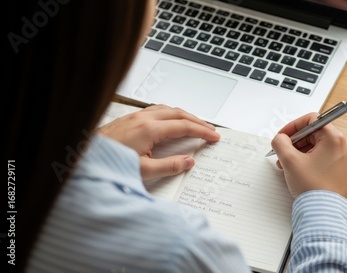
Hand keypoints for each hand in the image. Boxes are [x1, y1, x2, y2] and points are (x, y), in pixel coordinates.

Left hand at [98, 104, 219, 179]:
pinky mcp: (127, 120)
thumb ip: (169, 166)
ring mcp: (133, 117)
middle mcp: (142, 118)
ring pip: (166, 109)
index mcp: (149, 129)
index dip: (202, 131)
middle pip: (178, 113)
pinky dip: (169, 114)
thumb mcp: (143, 171)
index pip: (184, 127)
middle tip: (210, 130)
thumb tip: (189, 162)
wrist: (79, 160)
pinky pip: (155, 110)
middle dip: (197, 121)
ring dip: (183, 115)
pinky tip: (169, 121)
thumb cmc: (107, 165)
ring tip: (194, 124)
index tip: (214, 136)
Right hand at [270, 113, 346, 197]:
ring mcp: (343, 158)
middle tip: (282, 152)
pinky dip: (308, 159)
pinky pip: (322, 157)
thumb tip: (280, 138)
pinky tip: (296, 169)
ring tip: (287, 163)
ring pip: (317, 145)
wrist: (323, 212)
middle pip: (314, 133)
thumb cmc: (312, 187)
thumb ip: (280, 142)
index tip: (283, 136)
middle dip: (295, 141)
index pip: (312, 119)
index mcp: (335, 139)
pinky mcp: (340, 169)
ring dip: (299, 151)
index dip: (293, 126)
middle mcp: (343, 146)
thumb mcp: (289, 160)